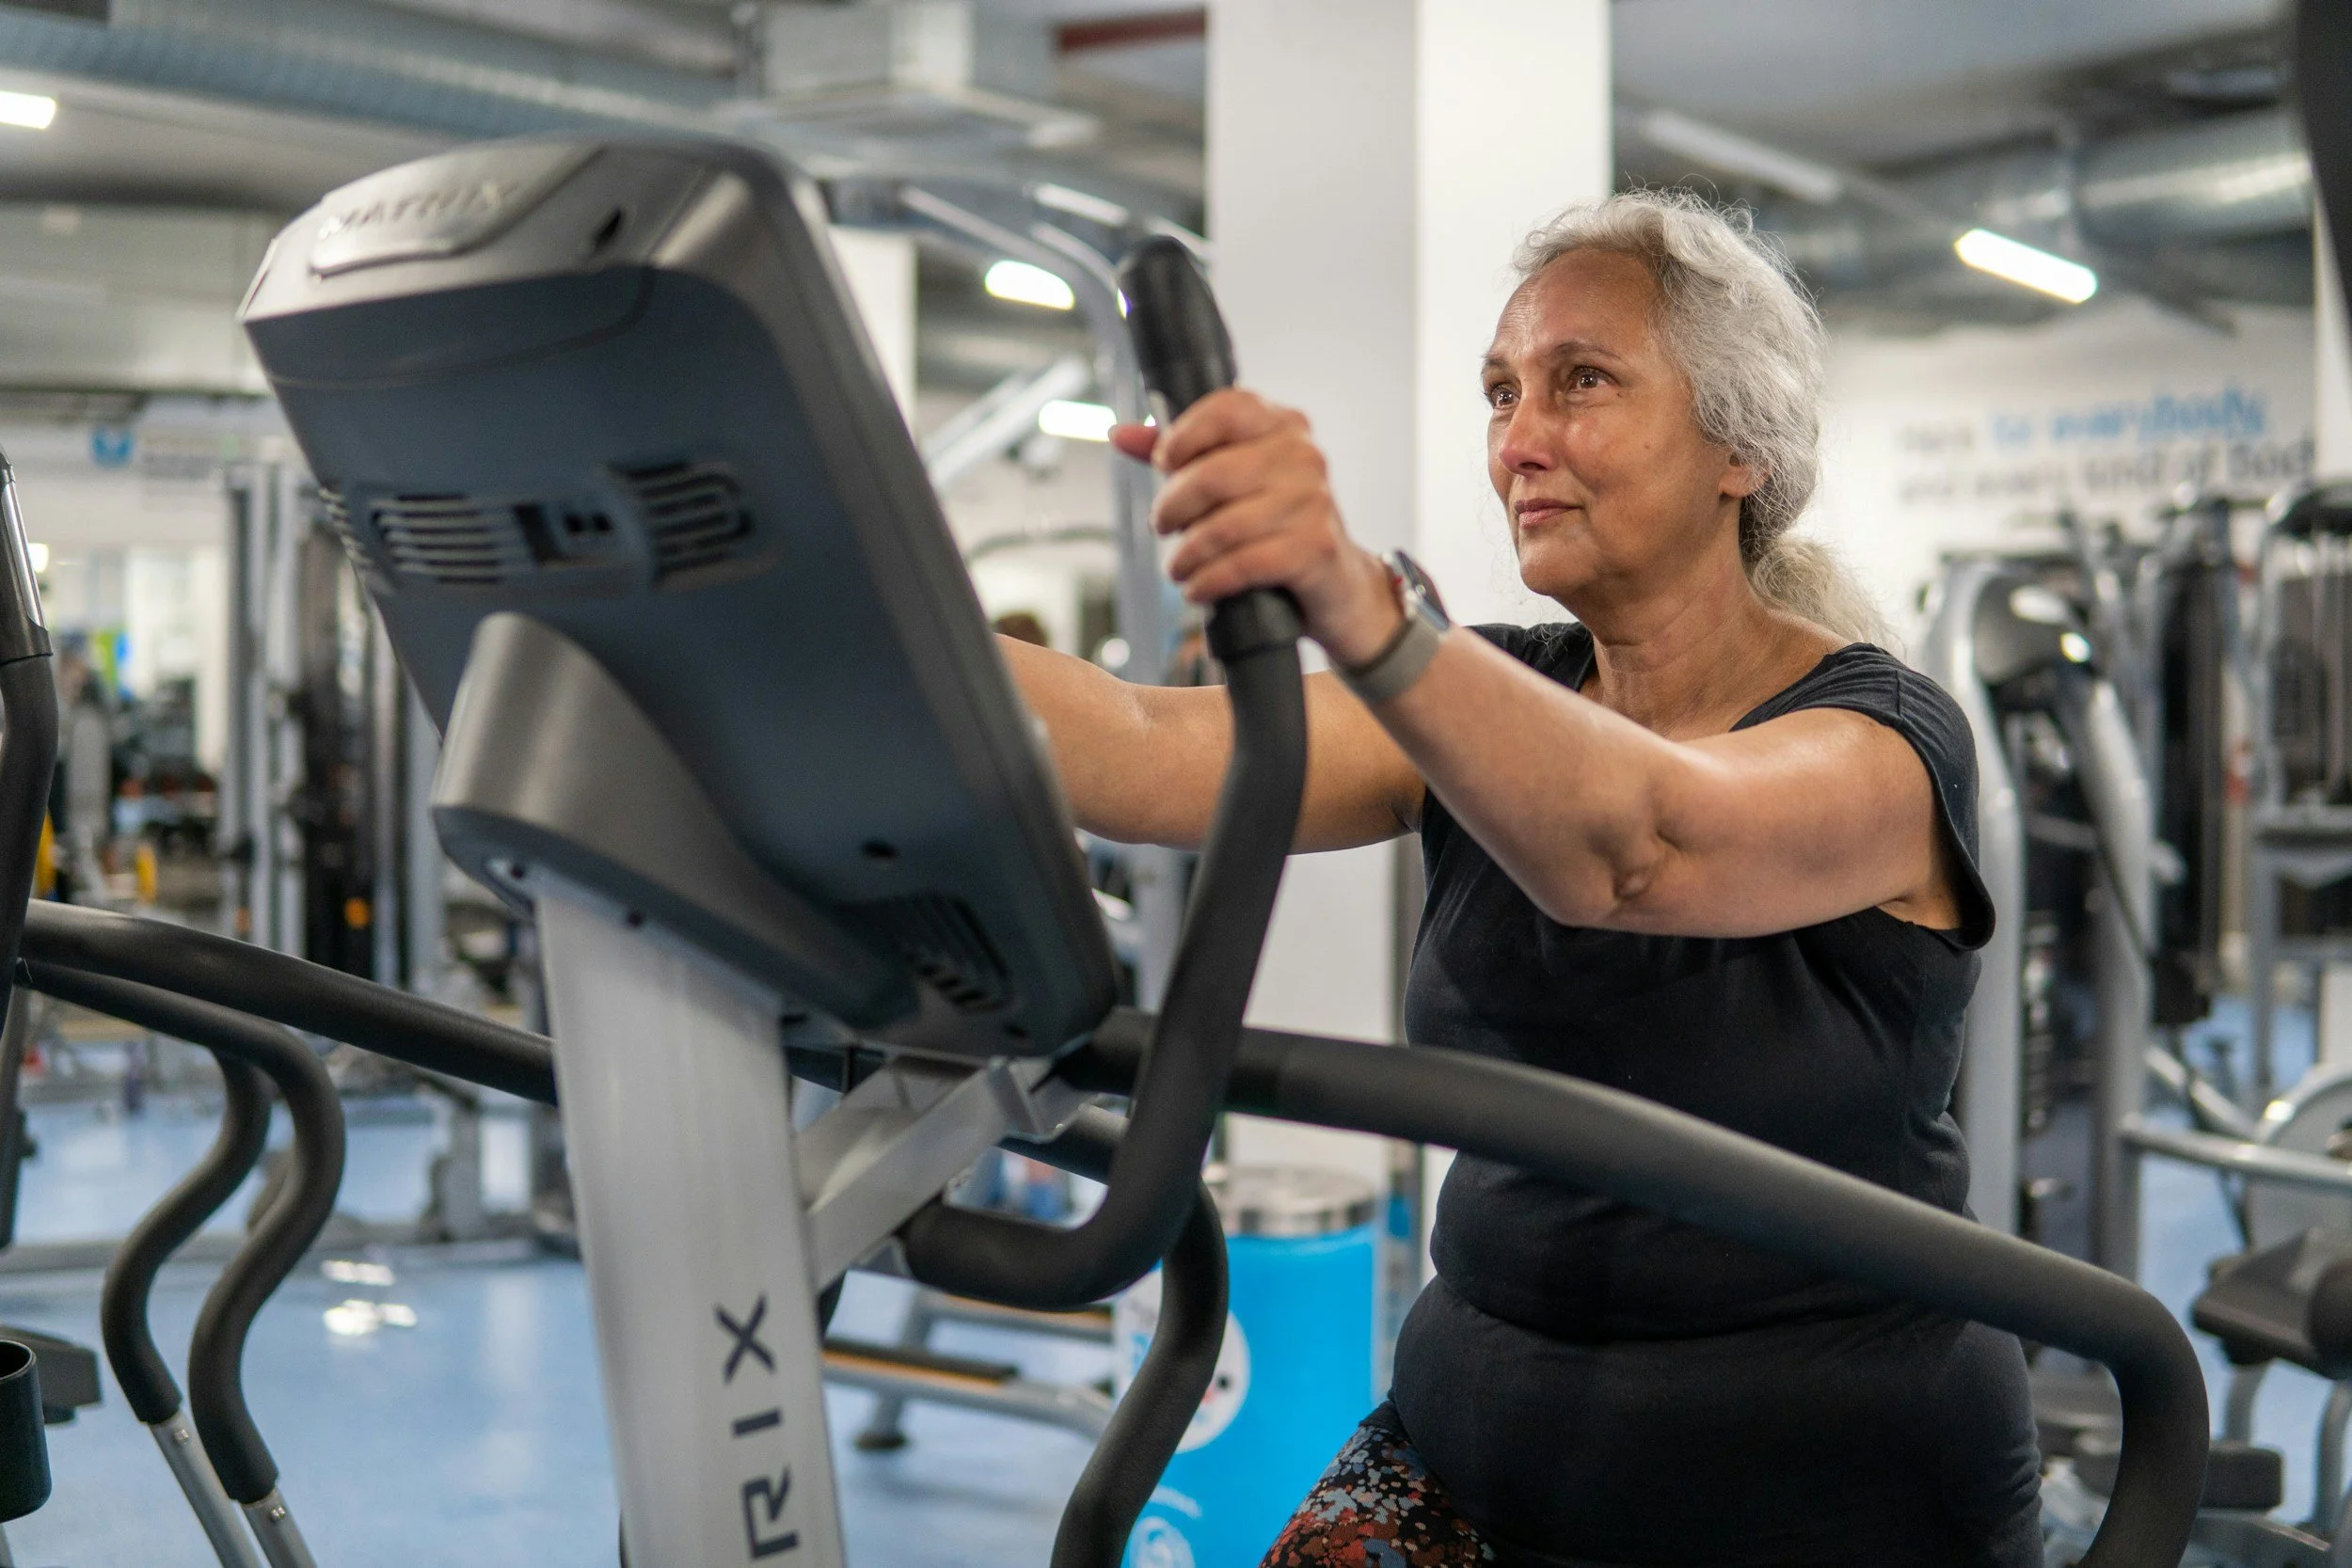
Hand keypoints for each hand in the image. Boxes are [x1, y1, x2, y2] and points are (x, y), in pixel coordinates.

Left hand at [1110, 389, 1401, 666]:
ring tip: (1177, 568)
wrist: (1336, 584)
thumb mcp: (1233, 485)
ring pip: (1225, 525)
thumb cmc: (1276, 526)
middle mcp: (1305, 457)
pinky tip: (1197, 588)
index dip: (1183, 436)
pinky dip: (1210, 580)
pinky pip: (1245, 563)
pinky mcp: (1315, 548)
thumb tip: (1120, 434)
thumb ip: (1181, 456)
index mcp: (1285, 426)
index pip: (1227, 409)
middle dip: (1173, 506)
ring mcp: (1315, 502)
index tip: (1163, 465)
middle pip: (1214, 473)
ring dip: (1187, 554)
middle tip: (1161, 526)